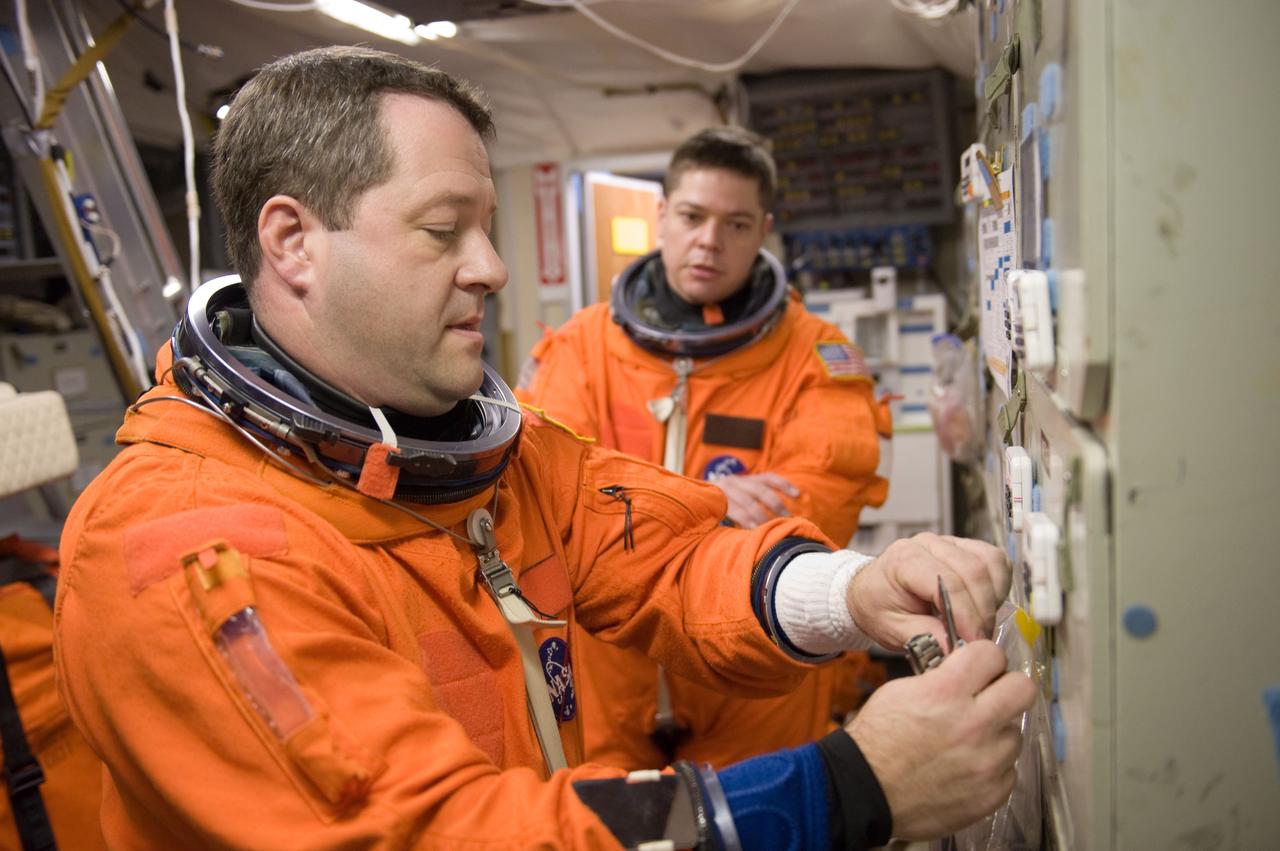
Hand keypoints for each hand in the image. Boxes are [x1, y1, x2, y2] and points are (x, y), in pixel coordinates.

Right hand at [710, 473, 798, 527]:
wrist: (686, 499)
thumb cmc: (717, 504)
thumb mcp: (735, 498)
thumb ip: (752, 503)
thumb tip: (779, 518)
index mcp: (743, 480)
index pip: (768, 478)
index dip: (784, 485)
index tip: (799, 495)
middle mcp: (735, 481)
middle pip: (761, 490)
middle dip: (777, 505)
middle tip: (788, 520)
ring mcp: (724, 489)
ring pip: (748, 502)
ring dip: (762, 517)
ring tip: (773, 528)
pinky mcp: (715, 500)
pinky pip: (734, 511)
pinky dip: (746, 520)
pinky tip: (754, 530)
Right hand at [844, 641, 1036, 838]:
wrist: (866, 792)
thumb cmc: (877, 740)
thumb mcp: (900, 691)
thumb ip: (942, 678)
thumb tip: (968, 673)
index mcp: (946, 693)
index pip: (992, 654)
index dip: (984, 658)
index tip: (979, 667)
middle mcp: (973, 725)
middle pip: (1023, 689)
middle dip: (1007, 687)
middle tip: (990, 696)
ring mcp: (987, 763)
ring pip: (1015, 733)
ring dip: (996, 733)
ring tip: (970, 741)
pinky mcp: (991, 794)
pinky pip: (1009, 770)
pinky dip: (992, 766)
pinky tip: (967, 767)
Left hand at [846, 532, 1009, 650]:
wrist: (872, 592)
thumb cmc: (879, 608)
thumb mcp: (891, 629)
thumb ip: (922, 636)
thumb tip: (953, 647)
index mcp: (904, 560)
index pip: (948, 583)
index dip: (967, 616)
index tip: (975, 642)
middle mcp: (928, 544)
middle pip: (974, 571)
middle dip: (983, 611)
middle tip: (979, 640)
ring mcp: (949, 542)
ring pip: (990, 562)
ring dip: (994, 597)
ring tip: (980, 623)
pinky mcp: (965, 546)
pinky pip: (995, 560)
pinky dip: (998, 585)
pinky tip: (984, 605)